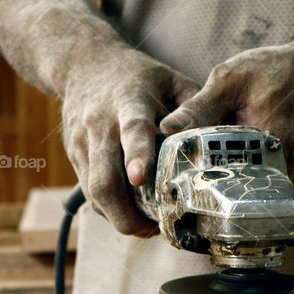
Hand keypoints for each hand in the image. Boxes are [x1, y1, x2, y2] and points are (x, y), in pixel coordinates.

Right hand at [62, 46, 197, 234]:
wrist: (82, 64)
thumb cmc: (137, 76)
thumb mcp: (170, 79)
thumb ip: (194, 108)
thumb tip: (220, 142)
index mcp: (128, 101)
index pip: (132, 130)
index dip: (137, 155)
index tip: (140, 179)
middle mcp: (100, 124)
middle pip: (104, 178)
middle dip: (126, 213)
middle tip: (153, 229)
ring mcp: (82, 142)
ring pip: (94, 192)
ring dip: (119, 217)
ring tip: (146, 227)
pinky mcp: (74, 155)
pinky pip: (89, 192)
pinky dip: (109, 209)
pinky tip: (130, 213)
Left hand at [159, 34, 293, 181]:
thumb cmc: (273, 69)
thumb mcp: (230, 80)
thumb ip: (199, 107)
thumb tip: (165, 129)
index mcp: (273, 142)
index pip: (225, 171)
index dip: (198, 171)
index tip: (177, 169)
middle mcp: (290, 165)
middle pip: (238, 183)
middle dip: (214, 174)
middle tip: (191, 161)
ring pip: (251, 183)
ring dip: (231, 172)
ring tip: (213, 154)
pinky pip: (264, 179)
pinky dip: (248, 168)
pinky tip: (237, 153)